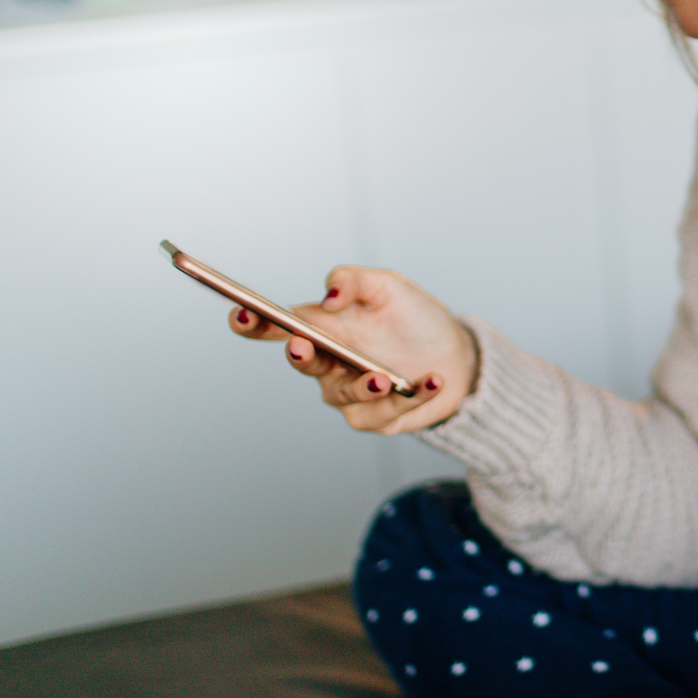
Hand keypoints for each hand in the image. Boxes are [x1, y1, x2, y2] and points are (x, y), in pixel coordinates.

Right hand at [228, 265, 477, 434]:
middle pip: (302, 363)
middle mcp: (330, 363)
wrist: (456, 354)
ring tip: (385, 377)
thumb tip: (329, 294)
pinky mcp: (376, 417)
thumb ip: (354, 281)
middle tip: (302, 348)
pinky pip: (385, 412)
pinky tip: (432, 380)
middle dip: (300, 356)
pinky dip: (411, 396)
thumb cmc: (415, 319)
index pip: (277, 325)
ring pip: (344, 393)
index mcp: (324, 327)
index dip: (253, 323)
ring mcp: (349, 393)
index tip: (242, 315)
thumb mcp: (389, 286)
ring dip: (363, 385)